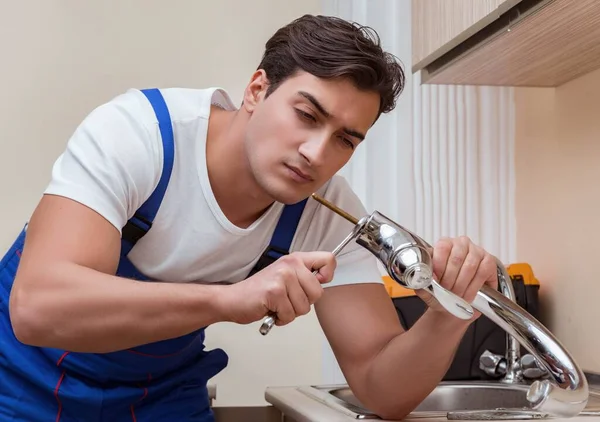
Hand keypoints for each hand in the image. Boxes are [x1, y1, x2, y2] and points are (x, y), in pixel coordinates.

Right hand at [222, 251, 336, 325]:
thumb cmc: (260, 292)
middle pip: (318, 292)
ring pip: (304, 307)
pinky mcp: (274, 292)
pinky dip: (281, 319)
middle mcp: (290, 264)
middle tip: (286, 300)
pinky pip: (290, 315)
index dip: (326, 276)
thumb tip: (325, 281)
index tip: (313, 283)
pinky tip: (271, 310)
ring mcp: (282, 277)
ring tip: (277, 305)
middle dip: (303, 303)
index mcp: (296, 259)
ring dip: (290, 313)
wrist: (232, 300)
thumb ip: (304, 277)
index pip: (328, 260)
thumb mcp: (286, 277)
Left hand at [415, 236, 497, 319]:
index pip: (442, 248)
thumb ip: (421, 283)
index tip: (436, 280)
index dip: (439, 266)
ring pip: (469, 267)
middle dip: (449, 280)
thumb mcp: (428, 287)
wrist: (456, 303)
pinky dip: (473, 288)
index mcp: (444, 243)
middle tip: (446, 292)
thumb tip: (419, 280)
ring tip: (456, 296)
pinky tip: (467, 296)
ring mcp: (477, 251)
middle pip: (455, 259)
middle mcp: (461, 243)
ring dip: (461, 285)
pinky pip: (482, 273)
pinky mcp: (489, 261)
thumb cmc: (442, 291)